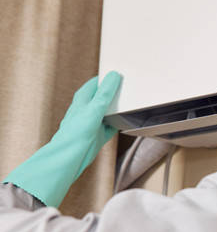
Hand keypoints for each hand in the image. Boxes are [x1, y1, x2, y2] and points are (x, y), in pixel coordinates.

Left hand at [3, 71, 121, 206]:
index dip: (108, 78)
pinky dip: (119, 123)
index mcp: (83, 98)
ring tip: (131, 103)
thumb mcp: (94, 108)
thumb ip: (105, 92)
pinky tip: (126, 122)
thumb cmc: (76, 132)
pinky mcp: (99, 133)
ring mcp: (94, 121)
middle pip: (104, 96)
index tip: (122, 75)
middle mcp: (88, 108)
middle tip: (129, 88)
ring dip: (118, 108)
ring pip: (109, 110)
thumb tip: (114, 75)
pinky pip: (112, 125)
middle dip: (115, 92)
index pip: (97, 82)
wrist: (71, 157)